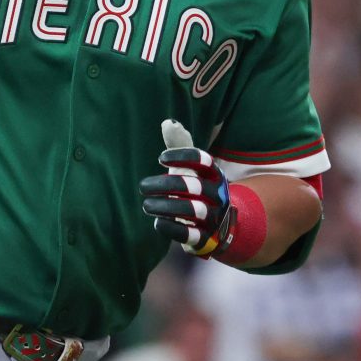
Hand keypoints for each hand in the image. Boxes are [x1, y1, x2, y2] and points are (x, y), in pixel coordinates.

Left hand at [140, 120, 234, 256]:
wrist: (218, 226)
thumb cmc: (196, 189)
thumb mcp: (192, 168)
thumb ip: (180, 145)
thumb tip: (167, 122)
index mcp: (215, 174)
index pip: (203, 160)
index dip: (181, 157)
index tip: (160, 159)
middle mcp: (218, 195)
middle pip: (194, 186)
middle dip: (166, 185)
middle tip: (142, 186)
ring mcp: (213, 217)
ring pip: (193, 210)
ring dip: (166, 206)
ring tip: (146, 205)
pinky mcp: (205, 238)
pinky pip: (190, 234)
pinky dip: (172, 227)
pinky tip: (157, 222)